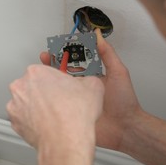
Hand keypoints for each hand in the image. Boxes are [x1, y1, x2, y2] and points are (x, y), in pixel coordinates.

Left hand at [6, 64, 103, 149]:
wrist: (66, 141)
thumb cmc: (74, 116)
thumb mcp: (93, 85)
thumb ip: (86, 79)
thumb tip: (87, 83)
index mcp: (36, 72)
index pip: (46, 71)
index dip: (57, 79)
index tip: (62, 85)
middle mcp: (21, 86)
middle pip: (34, 85)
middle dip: (46, 91)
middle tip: (60, 100)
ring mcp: (15, 106)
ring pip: (27, 102)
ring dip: (38, 106)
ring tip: (55, 114)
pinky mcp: (15, 123)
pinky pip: (24, 119)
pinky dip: (33, 121)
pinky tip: (48, 124)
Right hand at [40, 29, 141, 150]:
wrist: (124, 129)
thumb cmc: (124, 102)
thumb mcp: (118, 72)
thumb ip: (107, 53)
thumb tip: (98, 35)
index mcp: (91, 76)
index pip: (75, 61)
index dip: (67, 53)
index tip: (59, 45)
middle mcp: (81, 87)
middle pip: (63, 72)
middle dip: (52, 63)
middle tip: (45, 56)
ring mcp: (74, 100)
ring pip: (57, 86)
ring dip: (48, 78)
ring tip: (41, 71)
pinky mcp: (70, 112)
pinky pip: (57, 102)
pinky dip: (49, 96)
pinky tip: (43, 90)